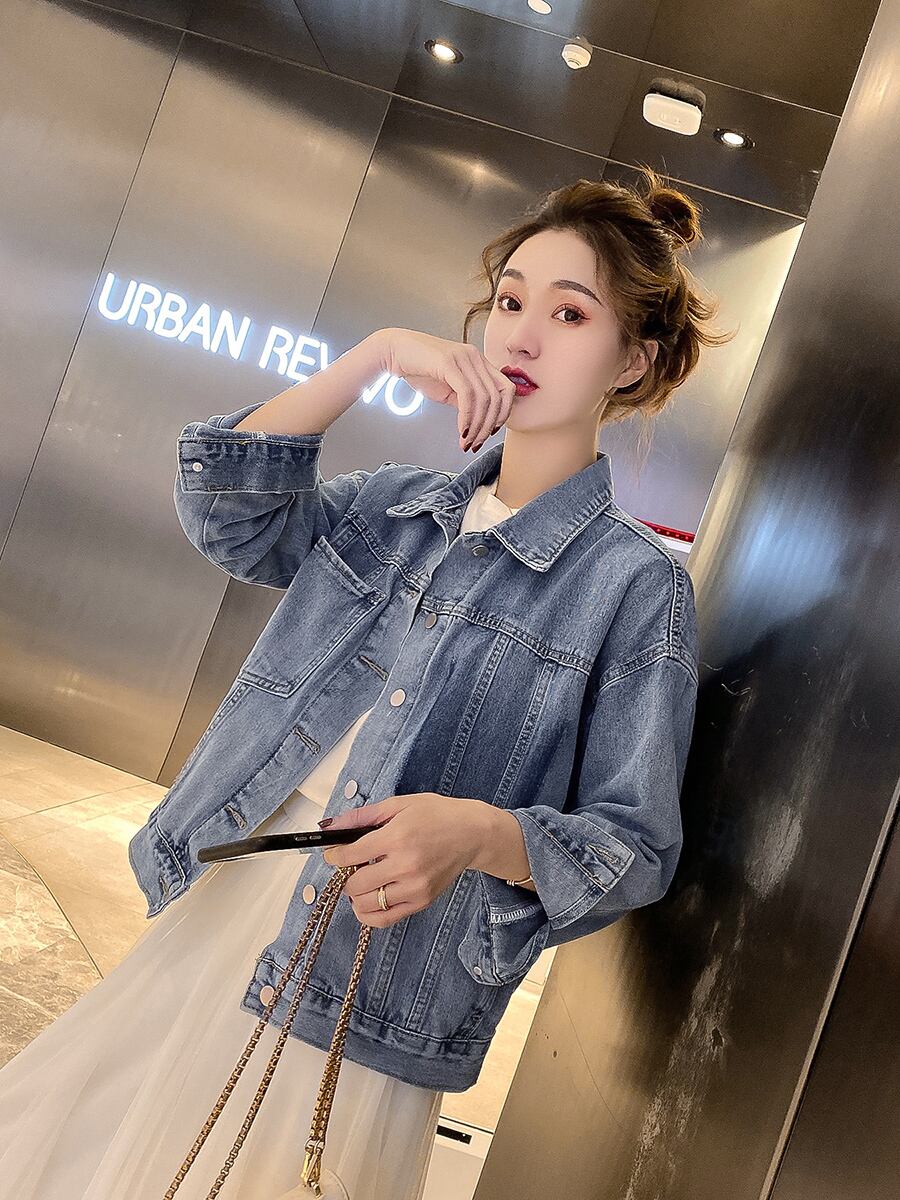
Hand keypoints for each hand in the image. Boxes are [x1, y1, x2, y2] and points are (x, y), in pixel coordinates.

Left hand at [319, 792, 486, 927]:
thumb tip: (330, 826)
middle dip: (345, 875)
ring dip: (356, 895)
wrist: (472, 833)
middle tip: (351, 865)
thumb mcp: (399, 805)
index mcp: (397, 837)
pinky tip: (370, 898)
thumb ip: (362, 816)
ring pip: (366, 905)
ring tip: (363, 880)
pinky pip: (384, 919)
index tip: (333, 853)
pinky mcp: (422, 901)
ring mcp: (415, 887)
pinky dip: (369, 913)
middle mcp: (405, 865)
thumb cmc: (437, 815)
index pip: (350, 855)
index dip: (334, 855)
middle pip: (355, 884)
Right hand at [377, 327, 515, 452]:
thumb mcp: (449, 388)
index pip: (506, 389)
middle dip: (488, 426)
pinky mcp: (449, 362)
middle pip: (497, 397)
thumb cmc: (419, 369)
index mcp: (479, 361)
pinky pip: (467, 395)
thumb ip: (466, 400)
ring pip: (484, 398)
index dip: (503, 414)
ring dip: (477, 426)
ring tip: (466, 441)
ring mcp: (463, 358)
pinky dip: (467, 417)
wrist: (394, 351)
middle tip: (475, 443)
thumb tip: (479, 420)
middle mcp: (475, 357)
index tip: (490, 432)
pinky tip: (461, 430)